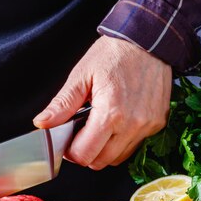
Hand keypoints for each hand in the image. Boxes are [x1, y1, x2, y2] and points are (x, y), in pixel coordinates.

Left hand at [32, 36, 171, 169]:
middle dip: (86, 152)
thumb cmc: (114, 53)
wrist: (148, 39)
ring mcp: (148, 126)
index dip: (71, 151)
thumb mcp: (81, 76)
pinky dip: (121, 142)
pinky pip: (134, 146)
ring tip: (98, 125)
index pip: (85, 154)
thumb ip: (62, 105)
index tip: (67, 140)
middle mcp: (133, 124)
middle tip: (81, 132)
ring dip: (104, 149)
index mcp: (111, 113)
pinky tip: (115, 123)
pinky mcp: (157, 123)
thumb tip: (43, 124)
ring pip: (118, 158)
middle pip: (101, 161)